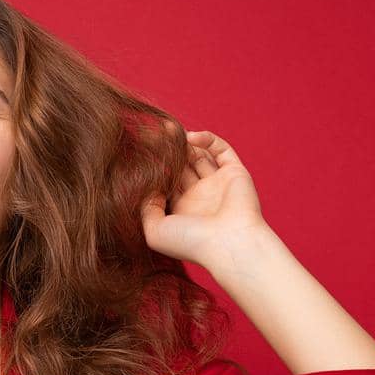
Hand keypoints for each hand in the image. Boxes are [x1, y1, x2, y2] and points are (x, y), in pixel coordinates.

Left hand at [141, 127, 270, 268]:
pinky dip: (207, 140)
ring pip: (199, 155)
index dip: (154, 168)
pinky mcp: (235, 173)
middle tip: (151, 135)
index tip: (140, 154)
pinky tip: (190, 138)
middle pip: (180, 166)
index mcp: (182, 211)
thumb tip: (146, 187)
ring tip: (168, 132)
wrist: (229, 243)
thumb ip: (145, 208)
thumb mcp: (155, 231)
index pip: (165, 182)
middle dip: (167, 151)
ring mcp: (218, 184)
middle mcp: (200, 197)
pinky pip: (222, 150)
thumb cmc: (191, 242)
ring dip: (184, 142)